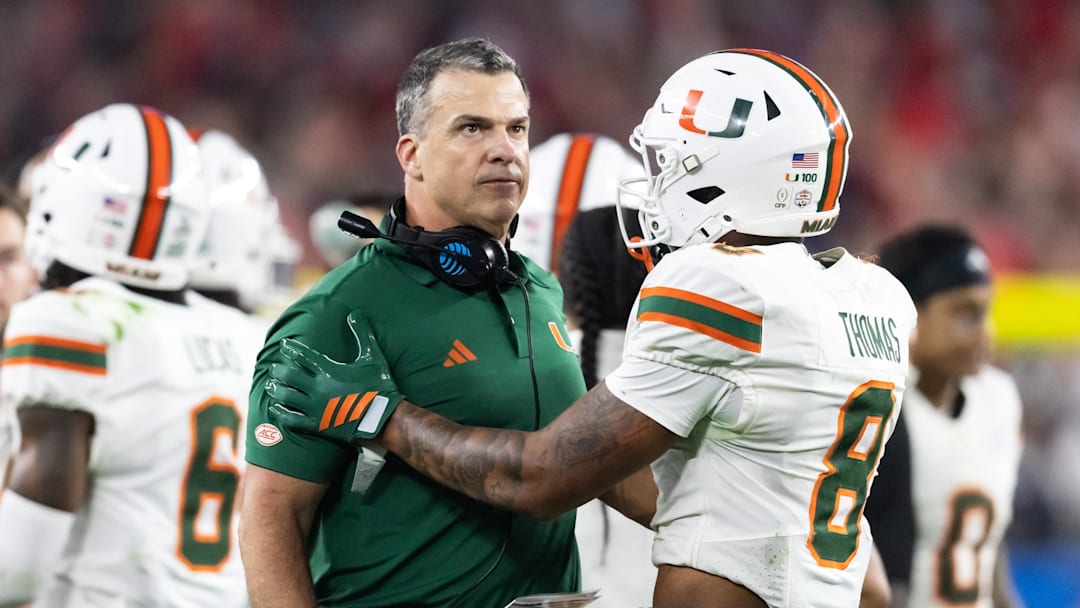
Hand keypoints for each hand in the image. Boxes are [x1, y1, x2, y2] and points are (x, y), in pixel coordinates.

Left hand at [266, 311, 402, 442]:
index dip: (291, 348)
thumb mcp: (372, 357)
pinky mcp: (318, 425)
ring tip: (270, 386)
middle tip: (274, 368)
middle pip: (290, 376)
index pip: (303, 355)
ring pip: (287, 397)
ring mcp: (316, 408)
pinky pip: (293, 419)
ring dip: (276, 390)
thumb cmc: (380, 386)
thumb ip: (362, 334)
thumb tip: (355, 313)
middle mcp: (318, 388)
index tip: (284, 344)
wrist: (384, 418)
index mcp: (329, 370)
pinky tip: (274, 409)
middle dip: (280, 371)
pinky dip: (280, 413)